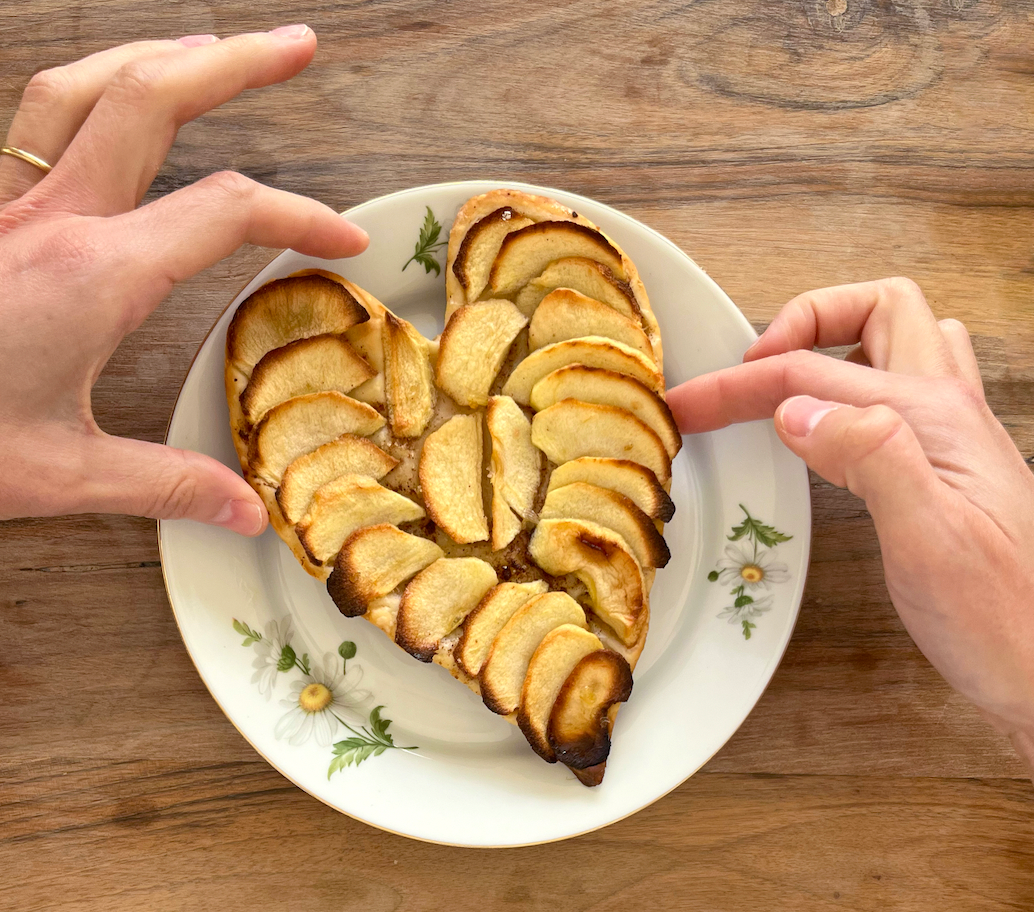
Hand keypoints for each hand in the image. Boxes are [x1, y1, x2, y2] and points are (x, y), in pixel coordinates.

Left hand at [0, 27, 367, 535]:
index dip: (300, 217)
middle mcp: (46, 219)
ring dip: (154, 57)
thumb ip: (162, 484)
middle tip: (295, 46)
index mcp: (89, 275)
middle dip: (236, 62)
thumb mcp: (56, 474)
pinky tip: (102, 103)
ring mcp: (1, 207)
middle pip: (150, 98)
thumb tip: (243, 509)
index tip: (345, 238)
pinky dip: (80, 91)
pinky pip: (27, 121)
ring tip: (210, 48)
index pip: (226, 212)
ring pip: (79, 86)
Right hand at [667, 278, 1033, 767]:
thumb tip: (797, 407)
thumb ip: (869, 457)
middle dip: (804, 320)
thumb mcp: (928, 542)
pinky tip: (829, 424)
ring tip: (786, 376)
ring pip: (898, 339)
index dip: (737, 385)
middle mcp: (949, 409)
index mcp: (933, 417)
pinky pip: (898, 387)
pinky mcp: (945, 463)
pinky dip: (853, 380)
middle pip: (878, 309)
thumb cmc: (997, 619)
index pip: (813, 374)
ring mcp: (952, 433)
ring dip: (837, 338)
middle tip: (751, 368)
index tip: (686, 405)